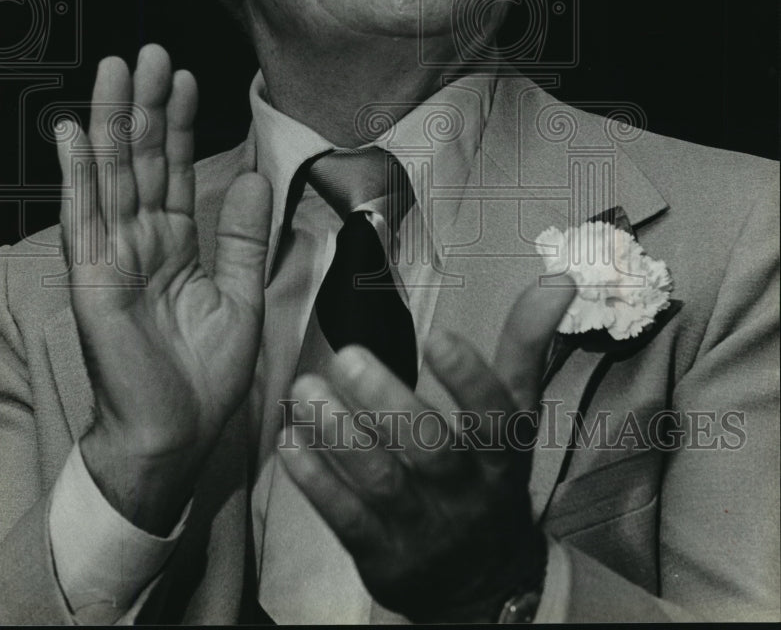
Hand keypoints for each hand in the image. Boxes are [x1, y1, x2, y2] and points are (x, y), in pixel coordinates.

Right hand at [55, 44, 270, 532]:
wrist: (173, 436)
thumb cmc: (203, 376)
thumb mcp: (241, 296)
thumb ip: (245, 238)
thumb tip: (256, 178)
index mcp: (175, 246)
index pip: (175, 172)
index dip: (179, 126)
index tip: (187, 79)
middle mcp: (140, 243)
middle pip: (142, 162)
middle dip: (146, 107)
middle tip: (152, 52)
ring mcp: (113, 257)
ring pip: (112, 176)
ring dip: (113, 122)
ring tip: (118, 70)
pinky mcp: (93, 278)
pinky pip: (85, 217)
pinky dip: (78, 173)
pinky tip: (74, 131)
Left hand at [278, 278, 574, 622]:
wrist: (482, 581)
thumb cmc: (491, 472)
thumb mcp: (516, 413)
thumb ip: (526, 344)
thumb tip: (559, 277)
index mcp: (502, 453)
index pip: (494, 417)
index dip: (470, 379)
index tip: (439, 335)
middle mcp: (466, 490)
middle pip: (431, 449)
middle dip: (388, 403)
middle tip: (348, 355)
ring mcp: (422, 525)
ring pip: (382, 481)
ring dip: (341, 436)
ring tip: (307, 389)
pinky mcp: (382, 553)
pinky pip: (347, 518)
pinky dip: (318, 482)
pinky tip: (291, 443)